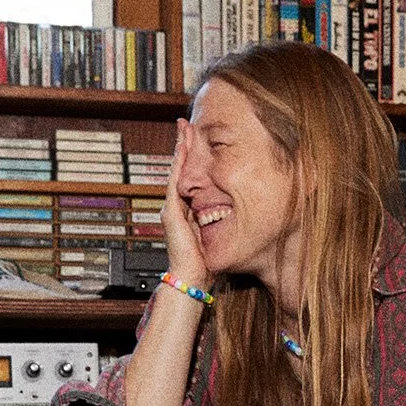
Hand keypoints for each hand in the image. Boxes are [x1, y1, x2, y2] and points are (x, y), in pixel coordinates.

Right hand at [160, 120, 207, 287]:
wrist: (191, 279)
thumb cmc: (204, 265)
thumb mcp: (214, 238)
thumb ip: (218, 225)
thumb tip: (233, 213)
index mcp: (186, 213)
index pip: (188, 180)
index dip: (191, 160)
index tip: (196, 142)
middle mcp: (176, 208)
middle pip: (180, 170)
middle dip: (182, 147)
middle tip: (185, 125)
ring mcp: (172, 209)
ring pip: (176, 171)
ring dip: (179, 149)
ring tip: (183, 129)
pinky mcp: (172, 213)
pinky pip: (175, 182)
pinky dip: (178, 164)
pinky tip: (182, 148)